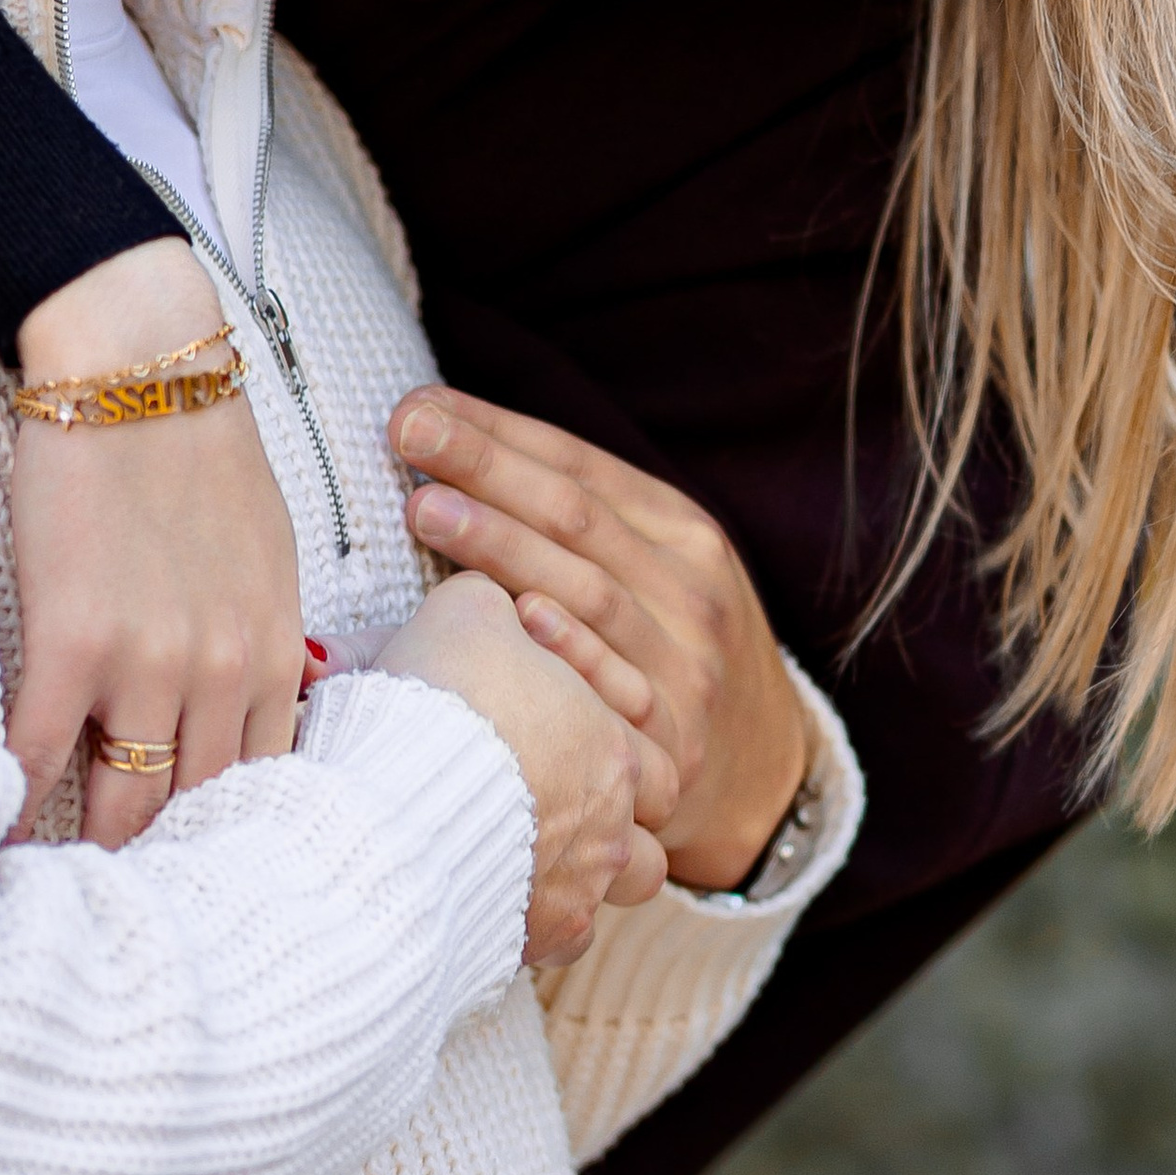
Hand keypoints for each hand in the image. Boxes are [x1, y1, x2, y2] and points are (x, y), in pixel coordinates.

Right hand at [6, 240, 304, 848]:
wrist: (139, 366)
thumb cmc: (203, 450)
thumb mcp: (269, 552)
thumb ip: (261, 635)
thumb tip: (252, 702)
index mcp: (273, 649)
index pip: (261, 782)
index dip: (227, 838)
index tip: (202, 881)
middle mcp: (221, 669)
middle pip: (196, 807)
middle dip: (167, 863)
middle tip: (134, 916)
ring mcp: (148, 660)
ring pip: (124, 796)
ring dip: (95, 849)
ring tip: (66, 903)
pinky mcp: (72, 638)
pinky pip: (41, 749)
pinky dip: (17, 801)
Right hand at [377, 574, 667, 966]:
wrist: (395, 801)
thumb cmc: (439, 701)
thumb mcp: (465, 613)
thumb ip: (493, 606)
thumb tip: (492, 600)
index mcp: (610, 746)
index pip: (650, 755)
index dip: (608, 746)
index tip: (557, 738)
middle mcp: (610, 824)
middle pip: (648, 836)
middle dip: (616, 824)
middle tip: (563, 806)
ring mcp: (576, 890)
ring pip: (611, 895)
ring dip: (584, 877)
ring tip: (534, 858)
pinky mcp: (528, 942)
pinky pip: (552, 943)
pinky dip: (530, 922)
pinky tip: (491, 898)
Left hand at [390, 389, 808, 893]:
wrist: (766, 768)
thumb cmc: (670, 647)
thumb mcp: (656, 568)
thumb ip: (574, 523)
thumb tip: (451, 451)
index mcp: (680, 528)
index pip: (574, 464)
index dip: (495, 431)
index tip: (417, 407)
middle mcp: (690, 585)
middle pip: (573, 515)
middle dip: (485, 466)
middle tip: (409, 431)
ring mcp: (687, 662)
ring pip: (587, 589)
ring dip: (502, 544)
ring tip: (426, 507)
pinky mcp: (677, 740)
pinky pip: (618, 687)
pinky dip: (571, 648)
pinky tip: (518, 615)